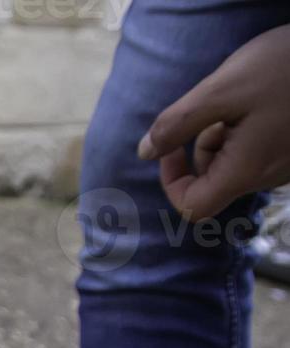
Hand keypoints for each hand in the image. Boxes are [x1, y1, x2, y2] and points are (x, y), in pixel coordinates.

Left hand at [138, 24, 289, 220]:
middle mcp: (267, 176)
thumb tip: (145, 151)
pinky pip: (258, 152)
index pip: (192, 207)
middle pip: (212, 184)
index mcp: (245, 171)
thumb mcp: (221, 90)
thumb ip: (176, 124)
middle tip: (212, 112)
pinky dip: (245, 132)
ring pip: (234, 166)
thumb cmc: (285, 67)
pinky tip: (258, 101)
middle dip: (198, 150)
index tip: (170, 148)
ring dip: (221, 138)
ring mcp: (284, 165)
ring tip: (239, 102)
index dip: (171, 182)